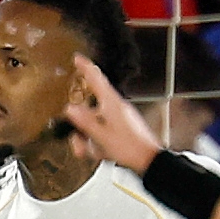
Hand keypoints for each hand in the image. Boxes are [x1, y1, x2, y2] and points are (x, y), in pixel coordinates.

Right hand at [61, 55, 159, 173]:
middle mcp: (115, 108)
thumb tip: (70, 108)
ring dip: (89, 141)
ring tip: (93, 153)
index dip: (86, 68)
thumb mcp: (102, 135)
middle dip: (81, 129)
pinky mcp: (121, 129)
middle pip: (89, 111)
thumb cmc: (130, 148)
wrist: (149, 160)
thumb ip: (85, 121)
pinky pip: (101, 133)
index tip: (77, 58)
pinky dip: (97, 145)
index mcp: (112, 104)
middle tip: (80, 144)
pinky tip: (101, 154)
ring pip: (93, 126)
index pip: (97, 80)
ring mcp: (118, 119)